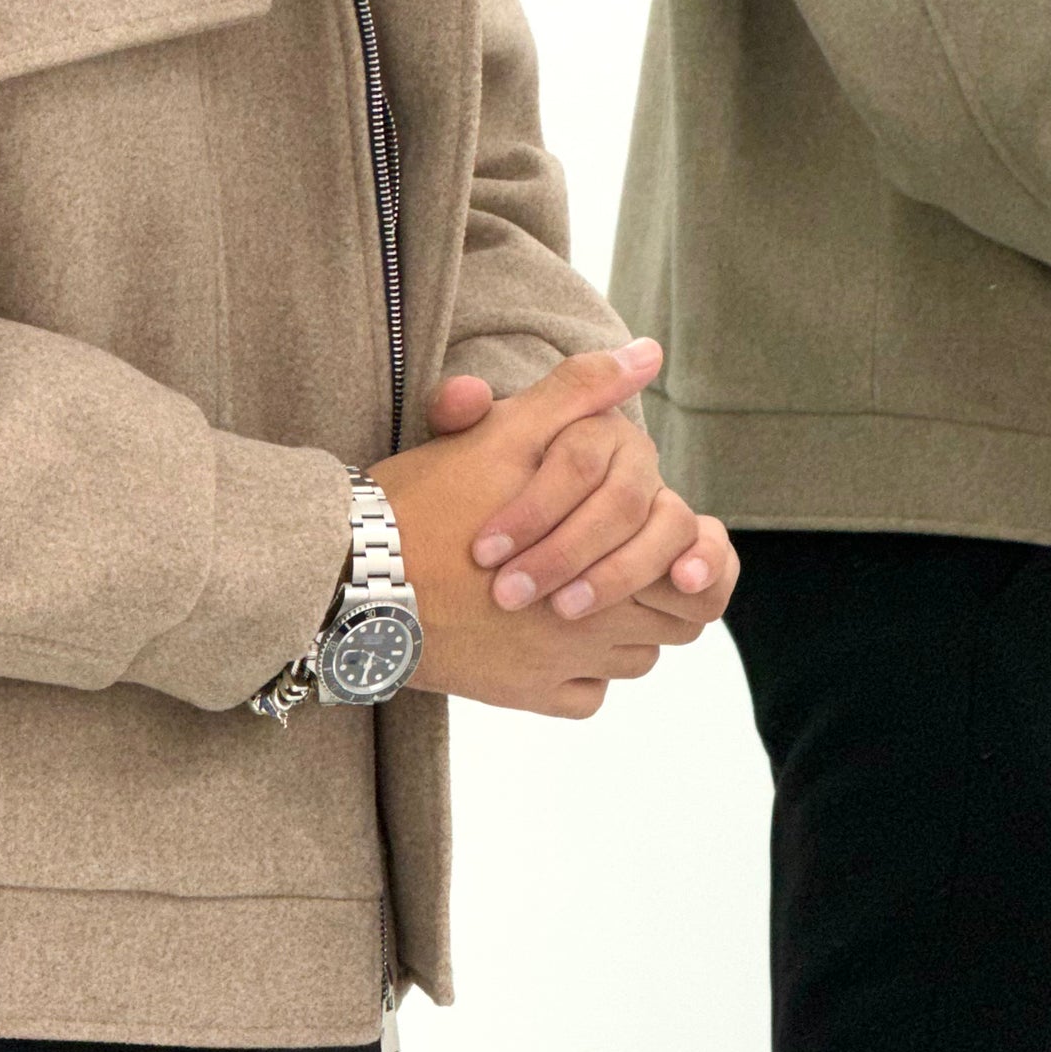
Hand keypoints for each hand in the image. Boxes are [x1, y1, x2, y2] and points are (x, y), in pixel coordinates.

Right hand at [372, 345, 703, 716]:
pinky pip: (585, 696)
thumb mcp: (509, 430)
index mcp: (606, 555)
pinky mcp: (528, 697)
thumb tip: (649, 354)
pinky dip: (578, 672)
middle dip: (654, 585)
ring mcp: (563, 666)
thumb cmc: (432, 500)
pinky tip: (544, 635)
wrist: (356, 575)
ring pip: (633, 659)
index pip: (694, 569)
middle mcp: (597, 623)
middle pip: (674, 619)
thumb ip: (582, 390)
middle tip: (614, 553)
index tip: (661, 534)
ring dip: (620, 627)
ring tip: (579, 588)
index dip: (686, 550)